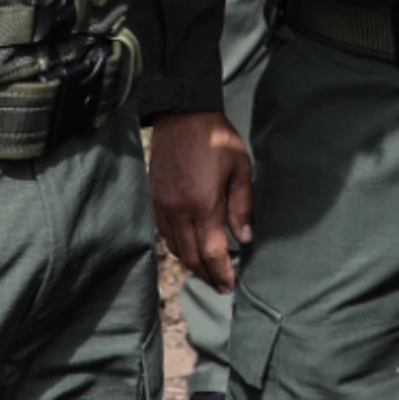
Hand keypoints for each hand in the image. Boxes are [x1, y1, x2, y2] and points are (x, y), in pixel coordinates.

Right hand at [147, 111, 252, 293]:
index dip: (221, 273)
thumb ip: (242, 206)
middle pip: (191, 257)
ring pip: (175, 248)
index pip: (211, 253)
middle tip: (221, 286)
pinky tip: (188, 248)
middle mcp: (178, 211)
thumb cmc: (216, 138)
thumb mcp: (240, 168)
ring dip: (191, 264)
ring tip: (207, 272)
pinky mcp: (154, 198)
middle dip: (207, 276)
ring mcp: (162, 206)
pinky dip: (177, 247)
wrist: (182, 113)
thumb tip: (245, 238)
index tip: (231, 285)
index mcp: (202, 205)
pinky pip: (163, 233)